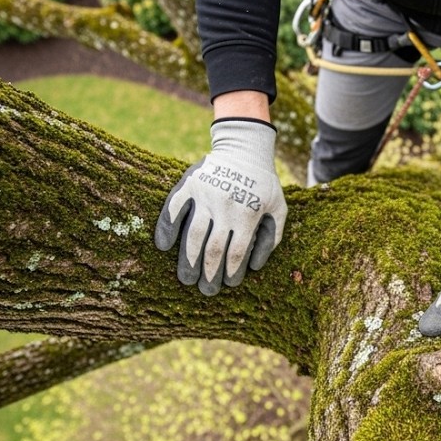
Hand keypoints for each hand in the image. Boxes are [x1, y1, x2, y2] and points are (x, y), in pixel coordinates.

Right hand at [154, 118, 286, 295]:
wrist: (244, 149)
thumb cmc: (263, 184)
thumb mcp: (278, 208)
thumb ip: (271, 237)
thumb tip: (254, 266)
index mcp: (248, 214)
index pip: (237, 252)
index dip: (231, 272)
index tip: (227, 285)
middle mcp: (225, 206)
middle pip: (213, 249)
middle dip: (209, 274)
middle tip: (205, 291)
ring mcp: (205, 195)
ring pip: (193, 234)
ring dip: (187, 260)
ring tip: (186, 278)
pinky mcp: (189, 184)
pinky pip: (174, 209)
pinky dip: (166, 226)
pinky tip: (163, 246)